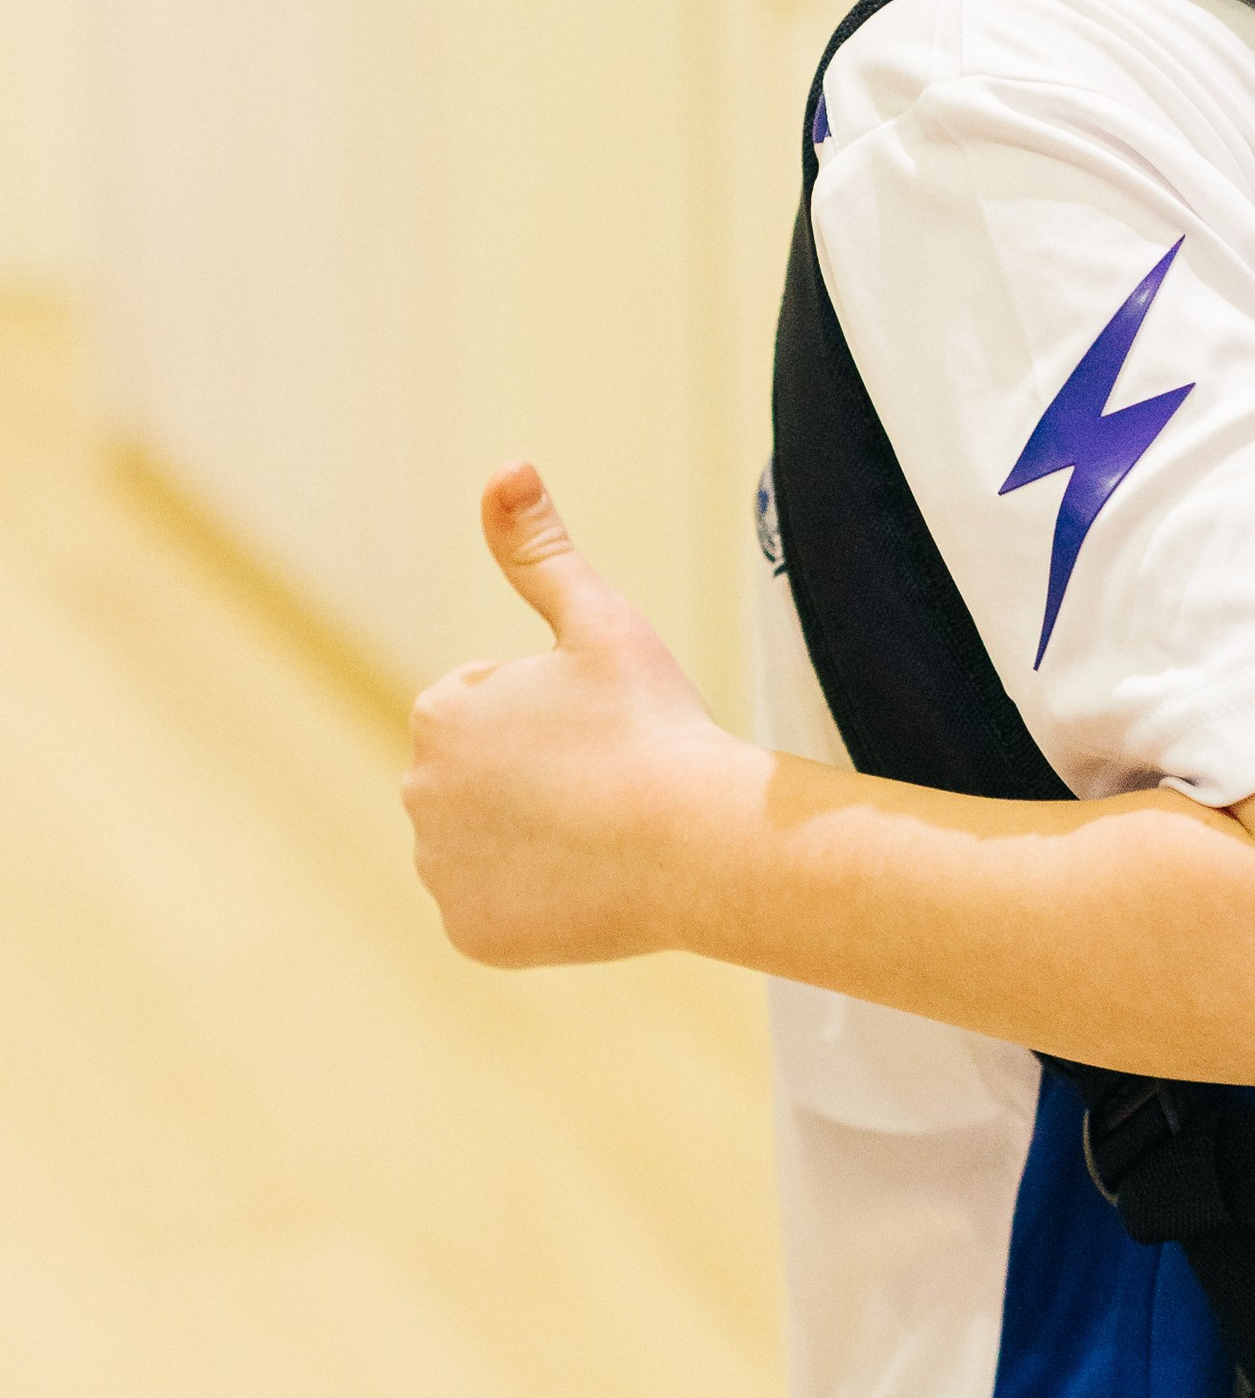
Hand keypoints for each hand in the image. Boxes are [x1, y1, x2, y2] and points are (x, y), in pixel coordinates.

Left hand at [403, 465, 735, 965]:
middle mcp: (416, 790)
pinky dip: (538, 905)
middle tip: (604, 788)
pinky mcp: (470, 933)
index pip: (485, 716)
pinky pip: (498, 913)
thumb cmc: (653, 723)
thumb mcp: (600, 621)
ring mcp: (440, 870)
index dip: (551, 724)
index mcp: (438, 712)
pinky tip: (590, 888)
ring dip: (533, 844)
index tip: (597, 733)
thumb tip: (506, 464)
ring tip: (602, 838)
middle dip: (531, 785)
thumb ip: (538, 549)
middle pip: (481, 785)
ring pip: (488, 849)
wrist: (694, 843)